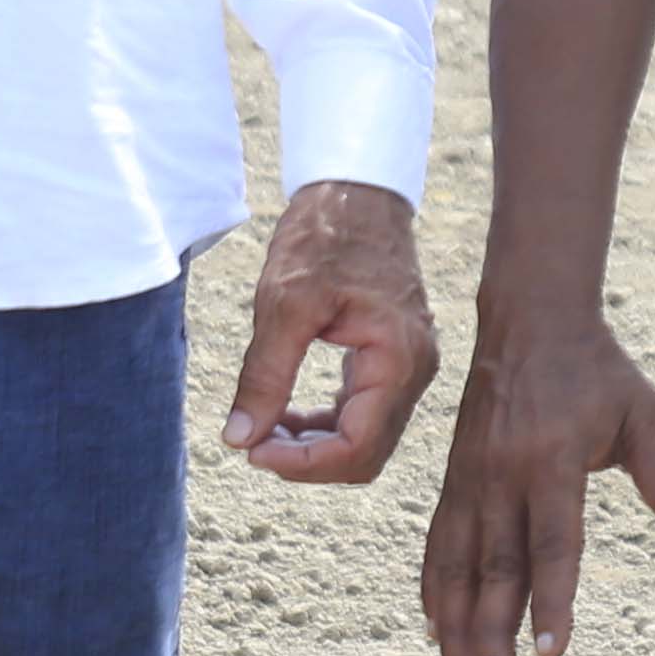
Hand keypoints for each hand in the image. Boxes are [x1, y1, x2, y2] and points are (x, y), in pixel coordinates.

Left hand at [224, 177, 438, 486]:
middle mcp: (415, 370)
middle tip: (252, 442)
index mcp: (399, 359)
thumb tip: (239, 439)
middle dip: (307, 460)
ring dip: (312, 446)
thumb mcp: (283, 303)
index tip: (252, 452)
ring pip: (363, 438)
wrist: (356, 191)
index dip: (303, 464)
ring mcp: (407, 366)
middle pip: (365, 454)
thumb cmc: (326, 235)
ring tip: (261, 428)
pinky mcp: (392, 358)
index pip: (358, 448)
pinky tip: (283, 412)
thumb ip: (264, 376)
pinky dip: (322, 424)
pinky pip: (362, 413)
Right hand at [422, 303, 654, 655]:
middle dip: (492, 629)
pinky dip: (434, 588)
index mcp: (551, 460)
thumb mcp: (643, 413)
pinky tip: (435, 630)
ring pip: (457, 562)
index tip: (550, 651)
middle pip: (497, 564)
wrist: (530, 320)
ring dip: (456, 623)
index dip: (552, 599)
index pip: (552, 543)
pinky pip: (439, 542)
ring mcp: (469, 477)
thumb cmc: (596, 371)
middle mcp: (501, 473)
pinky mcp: (453, 478)